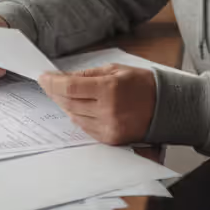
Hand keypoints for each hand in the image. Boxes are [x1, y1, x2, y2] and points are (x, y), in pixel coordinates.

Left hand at [38, 64, 156, 145]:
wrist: (167, 107)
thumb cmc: (143, 85)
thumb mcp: (116, 70)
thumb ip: (89, 75)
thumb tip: (64, 78)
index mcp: (109, 89)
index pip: (70, 87)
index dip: (52, 83)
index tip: (43, 77)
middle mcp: (107, 111)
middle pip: (68, 103)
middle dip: (55, 93)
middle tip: (49, 85)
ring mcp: (109, 127)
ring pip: (74, 117)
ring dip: (66, 105)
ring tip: (65, 95)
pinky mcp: (111, 139)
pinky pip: (85, 128)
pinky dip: (78, 117)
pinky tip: (79, 108)